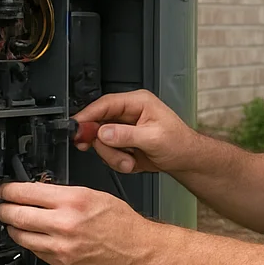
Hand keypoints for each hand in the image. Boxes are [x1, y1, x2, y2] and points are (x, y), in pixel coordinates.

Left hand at [0, 181, 165, 264]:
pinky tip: (31, 239)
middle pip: (17, 214)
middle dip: (4, 210)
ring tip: (12, 224)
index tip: (5, 191)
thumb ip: (67, 195)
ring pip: (22, 236)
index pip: (27, 192)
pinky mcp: (63, 264)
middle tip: (1, 208)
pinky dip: (30, 244)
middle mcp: (65, 222)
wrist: (142, 253)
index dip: (9, 191)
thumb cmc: (125, 225)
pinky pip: (36, 252)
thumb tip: (42, 194)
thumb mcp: (96, 196)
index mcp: (73, 200)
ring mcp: (62, 246)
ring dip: (13, 229)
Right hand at [71, 90, 194, 174]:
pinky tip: (131, 162)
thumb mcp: (153, 138)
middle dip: (103, 144)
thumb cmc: (179, 144)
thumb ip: (126, 135)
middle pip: (98, 124)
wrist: (186, 160)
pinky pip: (107, 153)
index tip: (76, 127)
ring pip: (100, 141)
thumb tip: (103, 132)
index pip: (105, 104)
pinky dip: (116, 161)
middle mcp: (128, 113)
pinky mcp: (122, 143)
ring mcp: (123, 129)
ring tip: (130, 161)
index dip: (88, 115)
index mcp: (137, 102)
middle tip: (114, 153)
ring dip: (113, 156)